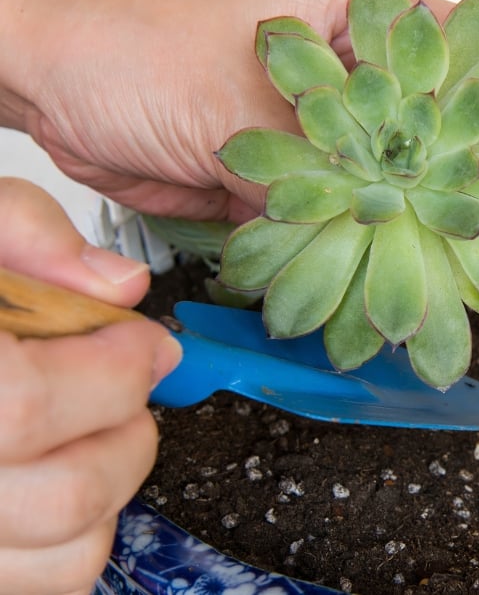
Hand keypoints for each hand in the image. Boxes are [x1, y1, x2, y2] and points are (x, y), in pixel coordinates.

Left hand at [0, 0, 452, 222]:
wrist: (48, 91)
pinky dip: (339, 248)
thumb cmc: (133, 50)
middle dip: (449, 178)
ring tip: (440, 258)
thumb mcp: (242, 98)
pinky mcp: (278, 181)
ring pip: (375, 183)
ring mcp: (311, 131)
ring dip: (394, 222)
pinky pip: (325, 221)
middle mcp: (340, 77)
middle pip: (421, 131)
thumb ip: (318, 158)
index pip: (447, 52)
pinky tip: (369, 272)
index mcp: (347, 21)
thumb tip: (381, 209)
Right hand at [0, 178, 180, 594]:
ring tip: (86, 429)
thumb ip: (23, 230)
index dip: (111, 371)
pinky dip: (74, 535)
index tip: (143, 344)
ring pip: (68, 553)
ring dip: (110, 485)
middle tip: (124, 387)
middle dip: (126, 431)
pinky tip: (47, 471)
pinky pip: (46, 580)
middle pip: (63, 495)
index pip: (23, 402)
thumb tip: (118, 287)